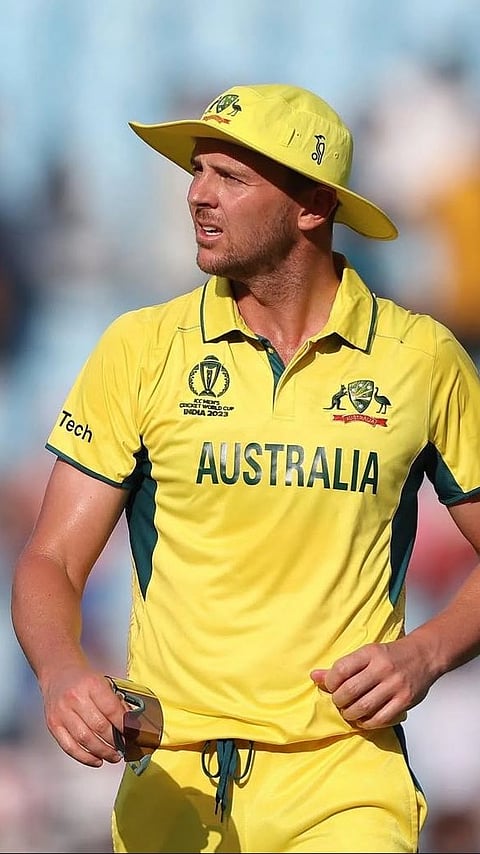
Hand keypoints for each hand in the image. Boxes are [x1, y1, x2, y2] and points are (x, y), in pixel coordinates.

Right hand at [41, 665, 126, 766]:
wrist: (58, 673)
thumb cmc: (83, 679)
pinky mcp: (53, 724)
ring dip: (103, 752)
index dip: (124, 726)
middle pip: (99, 727)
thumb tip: (130, 723)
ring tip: (114, 756)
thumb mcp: (103, 682)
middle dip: (115, 741)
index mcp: (91, 684)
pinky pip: (70, 747)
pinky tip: (97, 760)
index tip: (133, 735)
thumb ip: (116, 702)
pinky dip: (85, 757)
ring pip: (85, 740)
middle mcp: (75, 698)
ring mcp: (62, 712)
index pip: (112, 710)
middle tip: (125, 747)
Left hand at [310, 638, 431, 728]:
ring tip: (349, 711)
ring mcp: (395, 686)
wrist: (424, 656)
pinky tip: (364, 719)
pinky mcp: (404, 701)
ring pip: (363, 707)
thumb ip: (342, 667)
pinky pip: (380, 718)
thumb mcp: (366, 654)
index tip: (331, 687)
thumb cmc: (391, 656)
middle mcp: (383, 668)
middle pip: (350, 691)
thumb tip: (314, 676)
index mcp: (370, 653)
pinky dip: (367, 722)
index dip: (330, 682)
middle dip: (339, 701)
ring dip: (351, 713)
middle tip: (339, 702)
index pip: (341, 669)